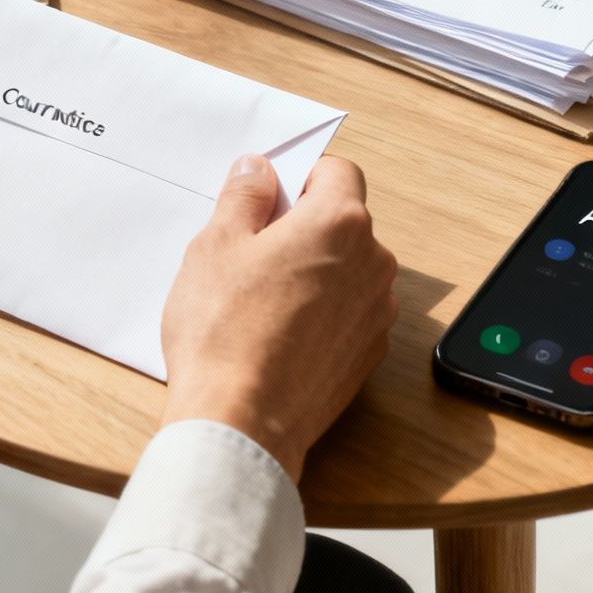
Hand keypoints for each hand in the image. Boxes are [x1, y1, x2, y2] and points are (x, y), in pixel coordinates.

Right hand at [159, 154, 398, 480]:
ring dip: (313, 271)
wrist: (242, 422)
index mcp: (340, 223)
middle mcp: (372, 263)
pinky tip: (277, 333)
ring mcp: (376, 313)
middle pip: (343, 222)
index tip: (268, 197)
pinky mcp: (368, 354)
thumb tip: (258, 170)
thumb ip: (244, 196)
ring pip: (346, 270)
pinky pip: (347, 313)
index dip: (300, 178)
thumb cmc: (225, 332)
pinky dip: (320, 313)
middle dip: (303, 227)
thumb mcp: (216, 245)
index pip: (337, 171)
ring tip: (259, 300)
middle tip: (250, 252)